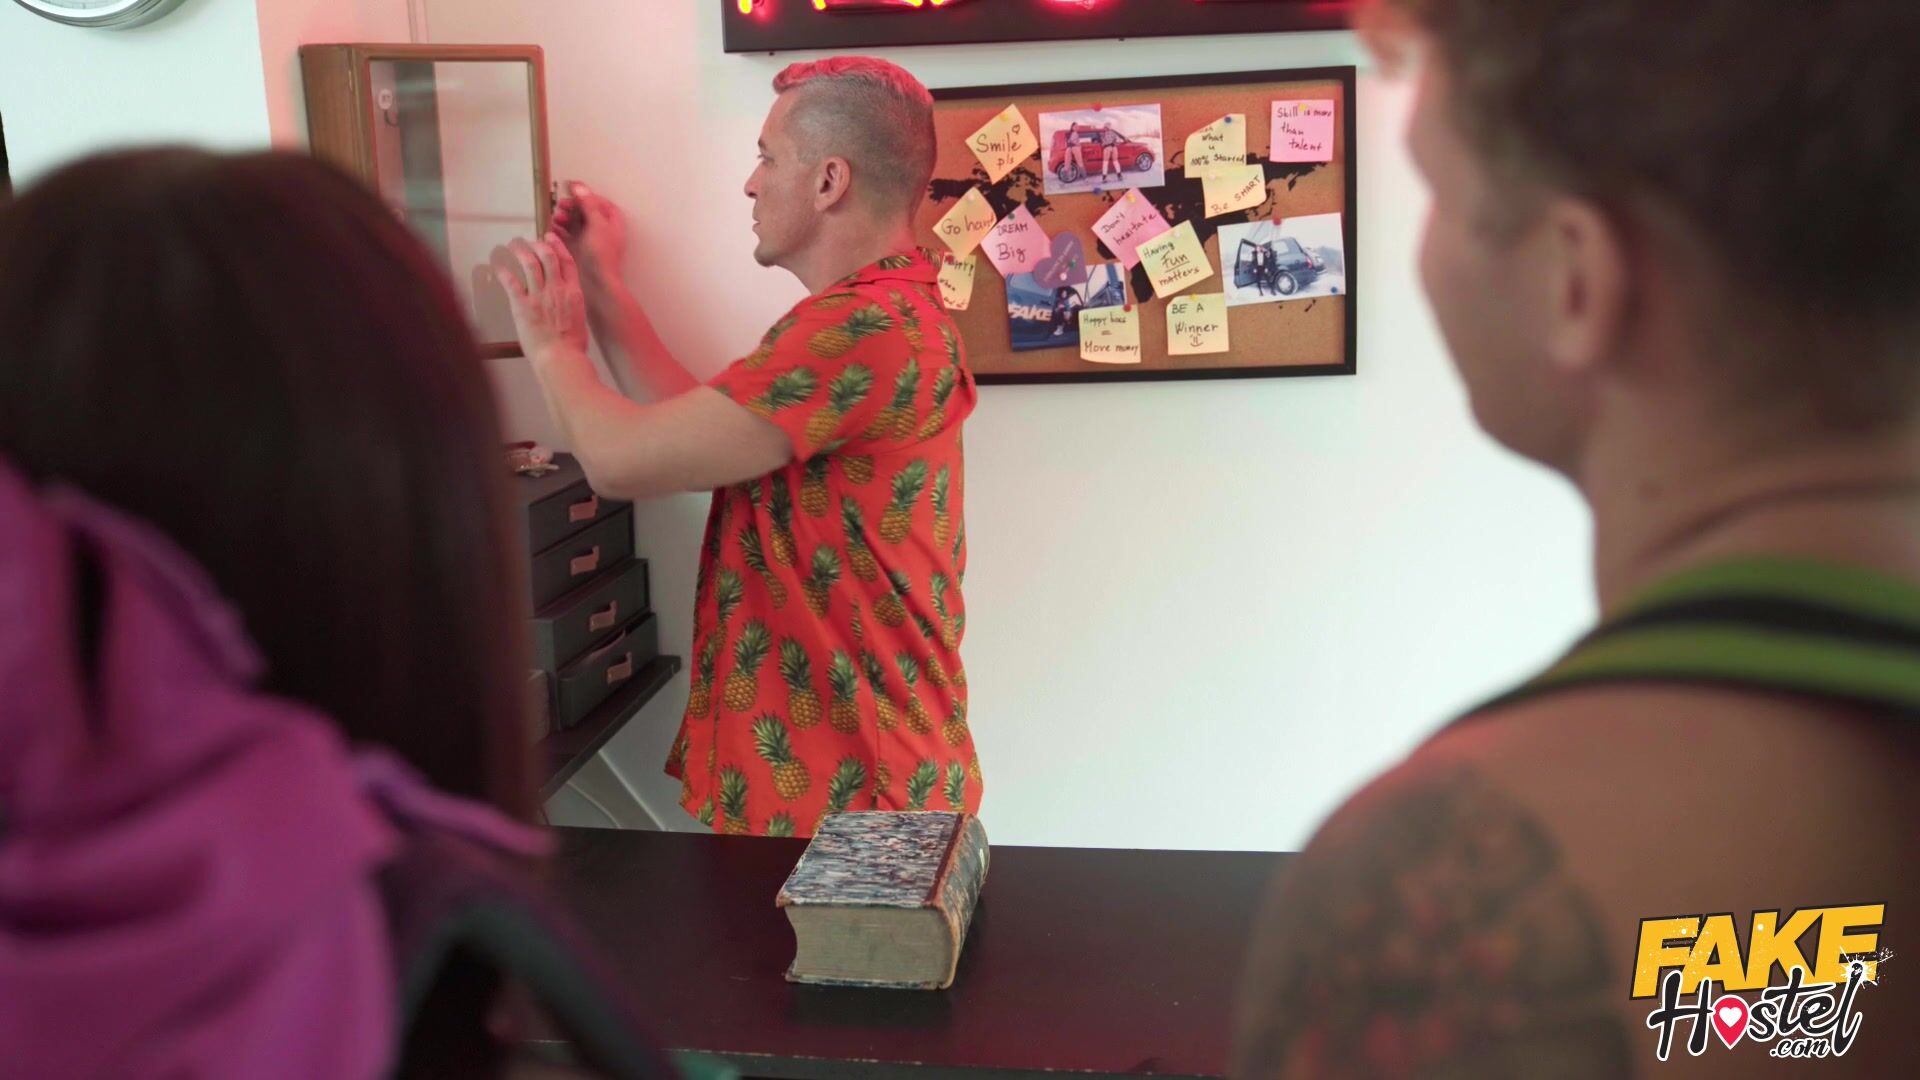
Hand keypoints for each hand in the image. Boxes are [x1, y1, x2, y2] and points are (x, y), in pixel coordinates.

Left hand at [496, 233, 588, 360]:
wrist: (561, 358)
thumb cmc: (572, 346)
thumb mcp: (579, 320)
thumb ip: (572, 306)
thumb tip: (566, 303)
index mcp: (573, 293)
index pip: (567, 262)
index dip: (558, 247)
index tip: (551, 239)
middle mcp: (557, 290)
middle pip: (548, 257)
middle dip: (538, 244)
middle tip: (531, 241)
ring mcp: (539, 296)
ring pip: (530, 263)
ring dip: (521, 251)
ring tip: (513, 245)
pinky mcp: (523, 306)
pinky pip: (511, 283)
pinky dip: (504, 273)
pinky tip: (499, 268)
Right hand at [551, 181, 627, 292]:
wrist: (597, 284)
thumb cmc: (602, 256)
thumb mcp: (597, 225)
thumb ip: (589, 205)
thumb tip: (580, 187)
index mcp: (612, 222)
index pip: (600, 202)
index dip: (586, 194)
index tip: (572, 189)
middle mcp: (602, 230)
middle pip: (585, 211)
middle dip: (572, 207)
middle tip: (561, 205)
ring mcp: (590, 240)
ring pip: (575, 223)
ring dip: (564, 218)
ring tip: (556, 219)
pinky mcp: (579, 250)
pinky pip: (568, 236)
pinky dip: (560, 231)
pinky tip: (552, 230)